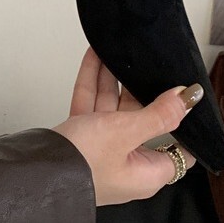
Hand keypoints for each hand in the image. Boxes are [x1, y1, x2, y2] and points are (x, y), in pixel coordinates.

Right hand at [52, 47, 202, 205]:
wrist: (37, 170)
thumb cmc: (82, 167)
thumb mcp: (125, 134)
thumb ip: (158, 114)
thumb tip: (186, 98)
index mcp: (146, 171)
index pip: (177, 148)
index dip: (182, 122)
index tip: (185, 96)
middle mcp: (126, 159)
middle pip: (141, 118)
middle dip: (139, 88)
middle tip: (144, 63)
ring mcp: (101, 146)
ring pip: (112, 105)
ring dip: (113, 78)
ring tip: (117, 52)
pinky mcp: (80, 134)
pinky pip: (91, 103)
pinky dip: (93, 80)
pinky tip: (94, 58)